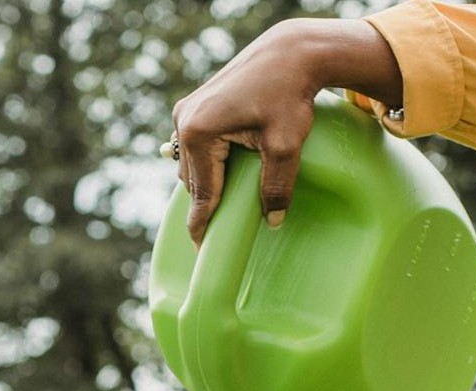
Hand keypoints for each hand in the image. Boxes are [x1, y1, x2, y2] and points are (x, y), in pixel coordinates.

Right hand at [170, 18, 402, 246]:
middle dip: (206, 207)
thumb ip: (277, 188)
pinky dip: (209, 166)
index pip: (201, 194)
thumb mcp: (286, 147)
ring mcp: (186, 112)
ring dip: (207, 186)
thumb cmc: (289, 96)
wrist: (290, 53)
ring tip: (224, 209)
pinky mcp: (196, 106)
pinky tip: (225, 177)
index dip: (202, 226)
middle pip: (193, 182)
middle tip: (218, 237)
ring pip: (192, 166)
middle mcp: (184, 122)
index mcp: (199, 133)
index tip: (203, 252)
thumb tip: (271, 222)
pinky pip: (196, 148)